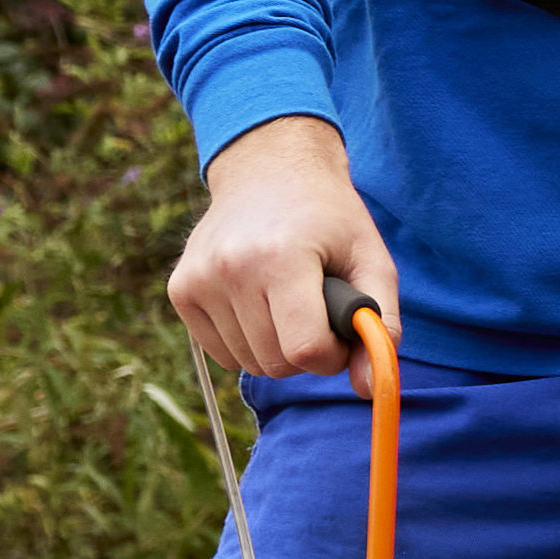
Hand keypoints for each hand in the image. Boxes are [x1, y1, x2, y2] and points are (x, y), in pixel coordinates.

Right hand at [171, 115, 394, 379]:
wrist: (269, 170)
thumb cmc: (329, 218)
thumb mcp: (372, 259)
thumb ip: (380, 324)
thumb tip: (368, 388)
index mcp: (281, 257)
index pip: (305, 350)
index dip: (333, 354)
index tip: (341, 330)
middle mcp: (230, 268)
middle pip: (276, 363)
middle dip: (306, 352)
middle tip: (318, 312)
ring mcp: (198, 279)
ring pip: (248, 363)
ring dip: (276, 347)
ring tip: (288, 299)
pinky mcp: (179, 289)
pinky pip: (221, 353)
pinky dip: (246, 341)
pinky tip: (258, 301)